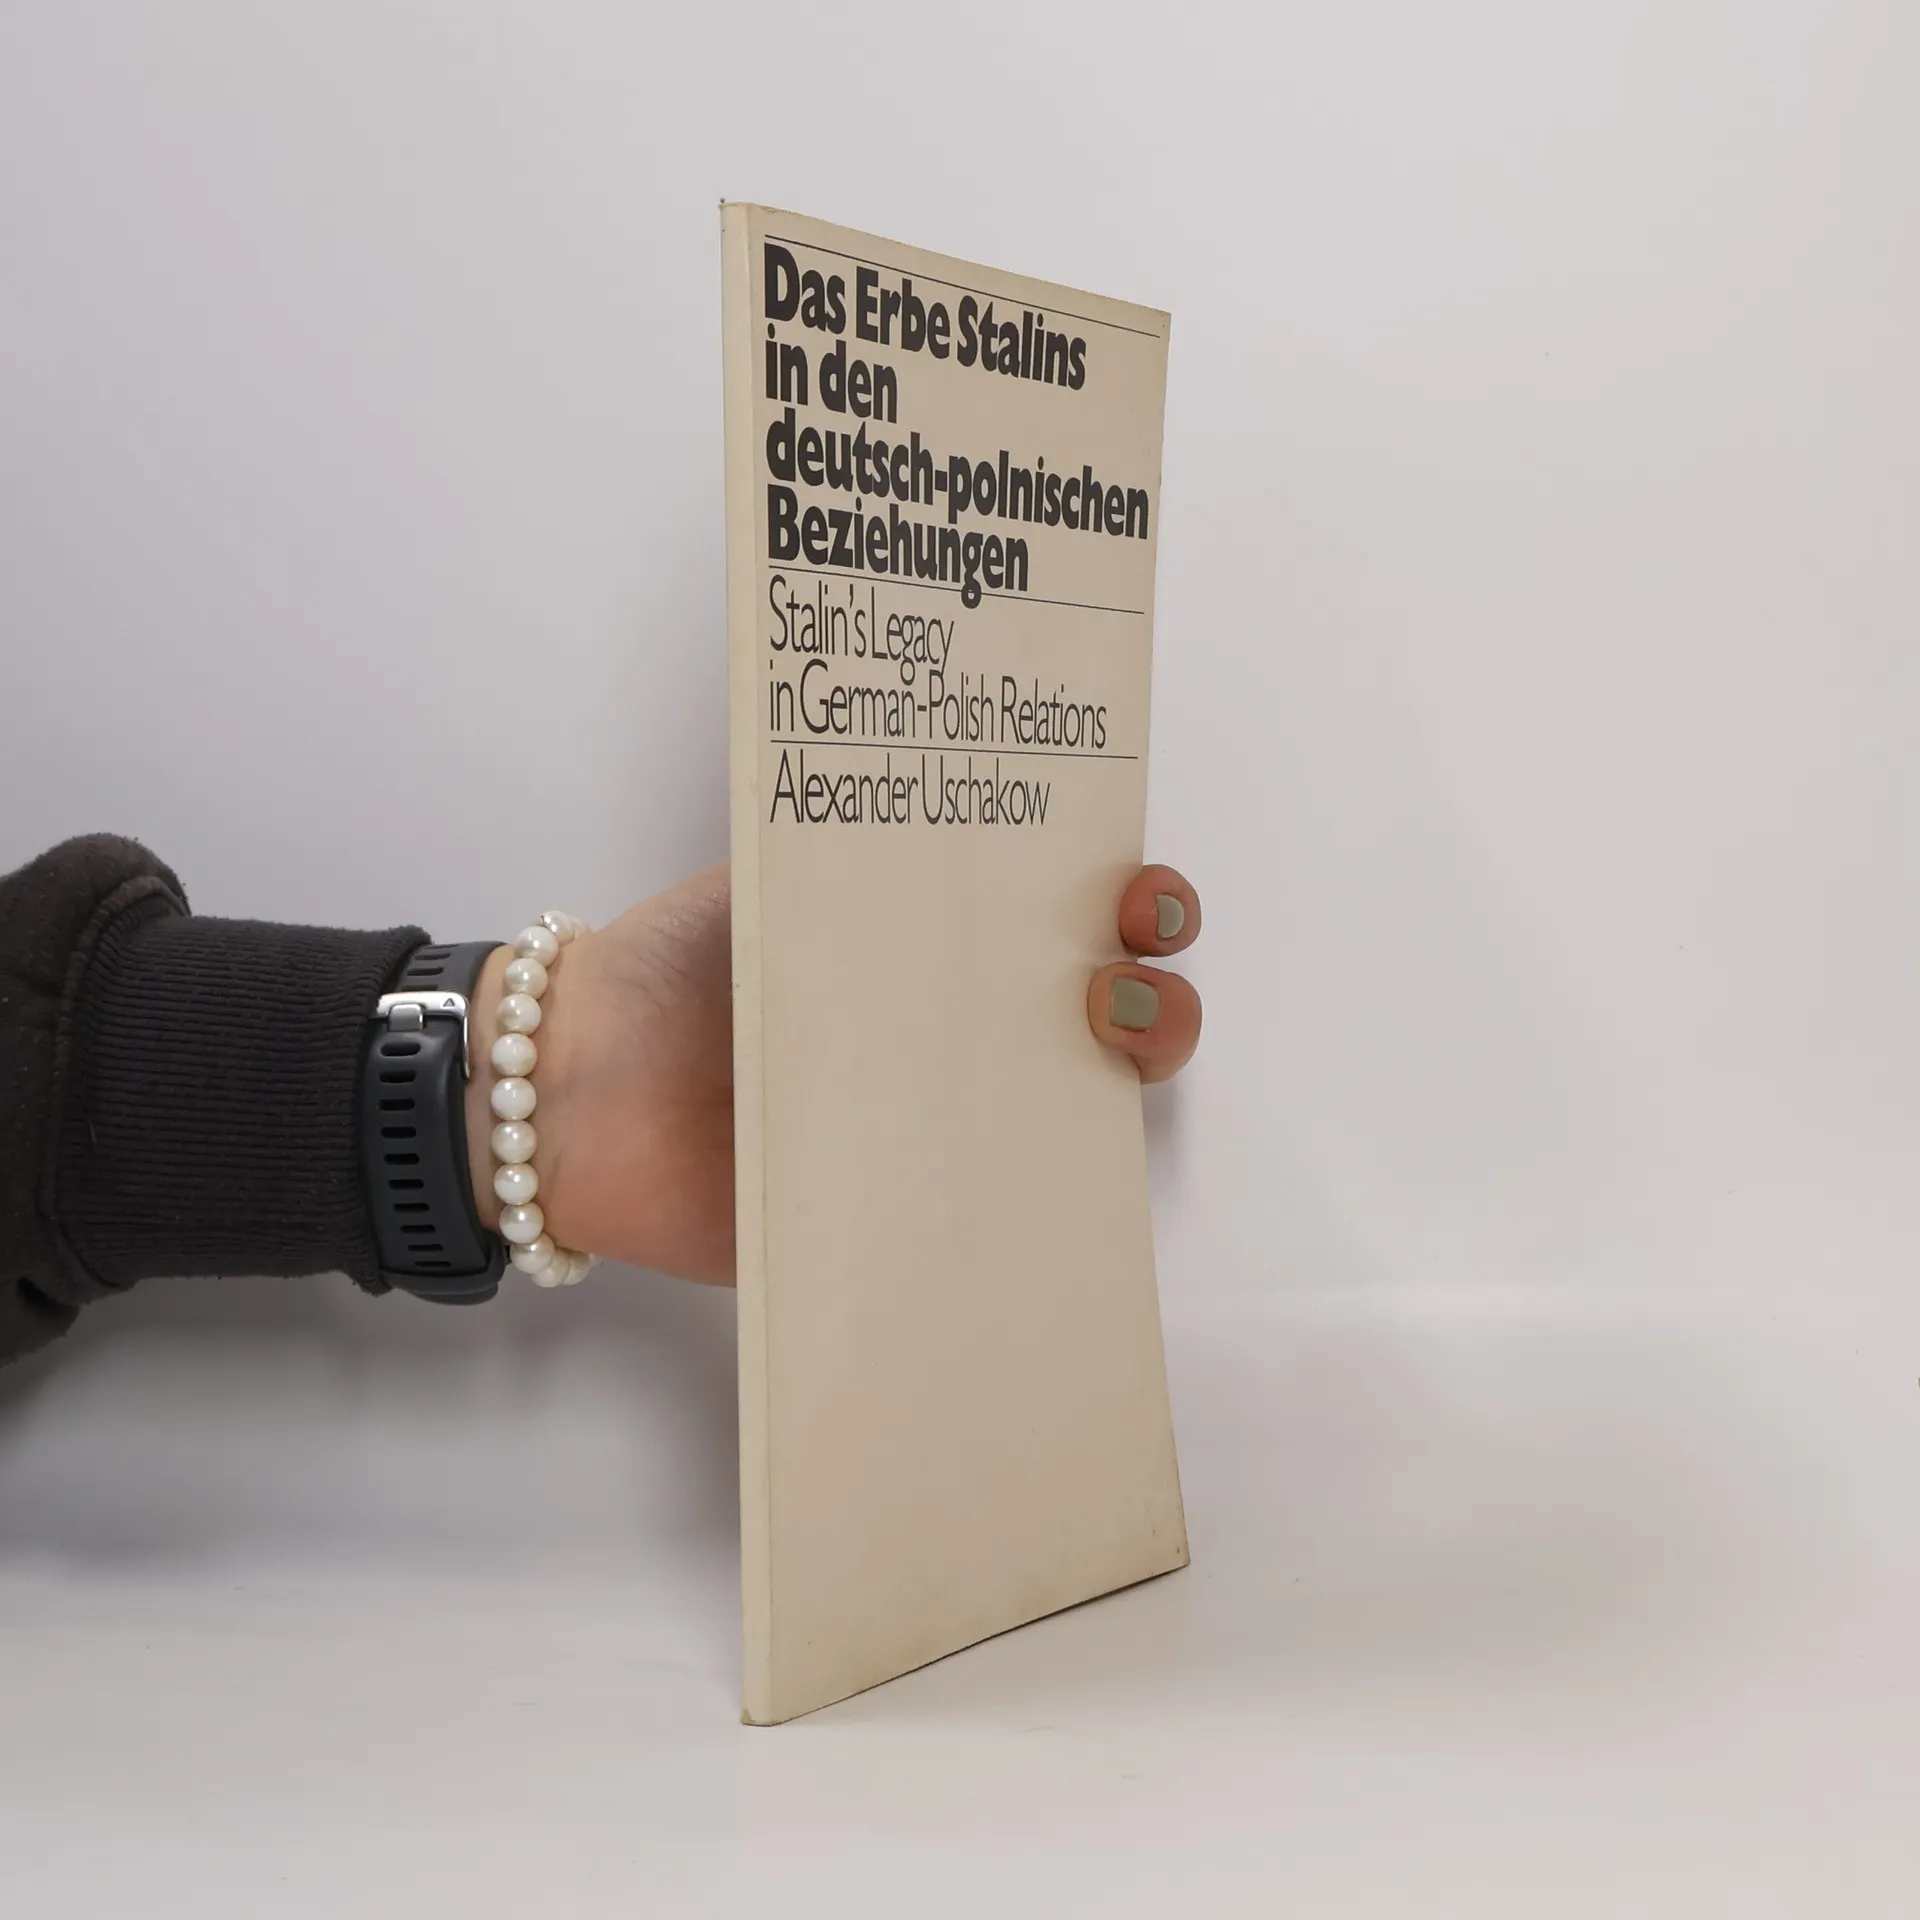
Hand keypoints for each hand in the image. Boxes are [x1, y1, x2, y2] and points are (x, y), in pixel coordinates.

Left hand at [467, 862, 1203, 1283]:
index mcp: (941, 943)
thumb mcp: (777, 882)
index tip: (1141, 897)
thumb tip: (978, 855)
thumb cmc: (678, 966)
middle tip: (1125, 975)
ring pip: (1073, 1121)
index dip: (1137, 907)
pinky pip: (993, 1217)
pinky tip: (1056, 1171)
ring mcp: (940, 1127)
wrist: (576, 1088)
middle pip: (1106, 1024)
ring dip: (1124, 1085)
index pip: (1075, 922)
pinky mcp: (902, 1215)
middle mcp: (959, 1034)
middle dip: (1158, 997)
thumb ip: (860, 864)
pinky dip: (1042, 1201)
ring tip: (1111, 1055)